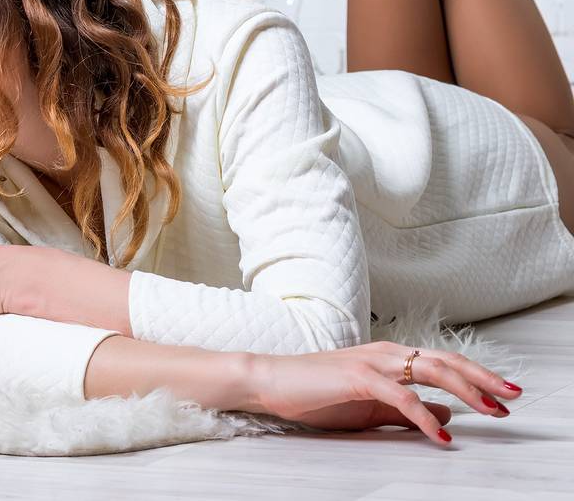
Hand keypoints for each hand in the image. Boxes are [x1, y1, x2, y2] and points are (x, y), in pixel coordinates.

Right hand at [251, 341, 519, 445]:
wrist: (271, 382)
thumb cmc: (316, 393)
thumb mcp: (370, 406)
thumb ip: (406, 410)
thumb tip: (445, 413)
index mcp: (389, 356)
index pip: (443, 362)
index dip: (477, 376)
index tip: (504, 394)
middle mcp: (386, 352)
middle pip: (446, 361)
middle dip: (484, 378)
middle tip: (513, 395)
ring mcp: (372, 362)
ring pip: (431, 371)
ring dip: (467, 390)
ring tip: (492, 409)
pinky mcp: (358, 377)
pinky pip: (400, 396)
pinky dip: (424, 414)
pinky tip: (440, 433)